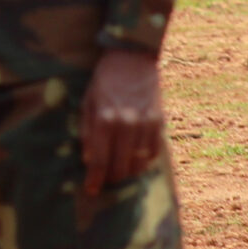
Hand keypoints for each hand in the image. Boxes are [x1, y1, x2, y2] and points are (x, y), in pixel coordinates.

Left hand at [81, 48, 164, 197]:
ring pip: (138, 163)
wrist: (133, 57)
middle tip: (105, 181)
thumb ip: (88, 132)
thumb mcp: (88, 102)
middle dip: (111, 179)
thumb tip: (89, 160)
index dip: (95, 180)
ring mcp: (145, 124)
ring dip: (128, 173)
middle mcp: (126, 124)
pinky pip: (153, 152)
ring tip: (120, 173)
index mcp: (105, 119)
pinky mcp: (159, 122)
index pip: (100, 161)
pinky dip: (144, 162)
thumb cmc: (105, 80)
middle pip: (120, 166)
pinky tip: (136, 161)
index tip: (91, 190)